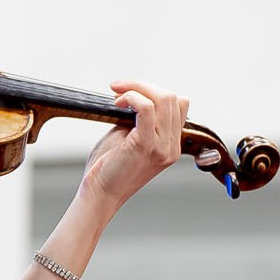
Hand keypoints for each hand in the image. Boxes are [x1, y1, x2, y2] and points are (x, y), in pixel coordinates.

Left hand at [79, 79, 189, 209]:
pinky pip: (147, 109)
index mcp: (171, 144)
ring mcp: (162, 147)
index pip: (179, 105)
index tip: (129, 92)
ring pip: (164, 99)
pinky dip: (132, 97)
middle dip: (144, 86)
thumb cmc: (109, 168)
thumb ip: (139, 119)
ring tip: (117, 96)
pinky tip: (118, 103)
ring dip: (137, 88)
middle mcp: (172, 146)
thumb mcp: (129, 137)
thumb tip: (134, 94)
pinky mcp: (145, 145)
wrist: (100, 194)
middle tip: (118, 89)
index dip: (154, 92)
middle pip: (173, 98)